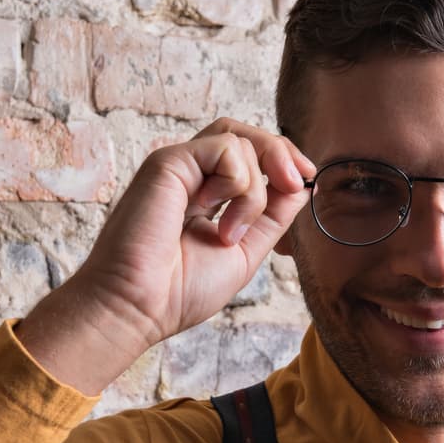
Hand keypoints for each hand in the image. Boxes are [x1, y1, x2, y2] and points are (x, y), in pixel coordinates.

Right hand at [16, 118, 315, 394]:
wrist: (138, 307)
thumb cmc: (178, 291)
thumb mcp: (246, 252)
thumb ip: (271, 217)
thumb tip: (299, 185)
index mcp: (203, 195)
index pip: (247, 157)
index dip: (281, 160)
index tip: (305, 180)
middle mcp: (189, 176)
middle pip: (243, 135)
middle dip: (280, 152)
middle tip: (297, 181)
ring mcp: (178, 167)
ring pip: (239, 140)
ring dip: (255, 189)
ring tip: (233, 233)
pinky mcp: (168, 162)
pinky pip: (225, 147)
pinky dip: (238, 183)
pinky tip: (217, 217)